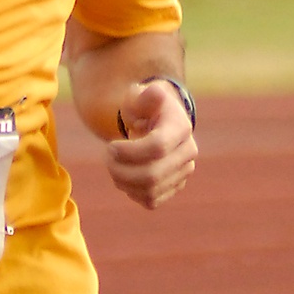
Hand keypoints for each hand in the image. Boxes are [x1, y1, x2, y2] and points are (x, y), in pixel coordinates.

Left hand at [106, 80, 196, 208]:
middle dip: (121, 169)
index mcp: (181, 127)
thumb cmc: (144, 106)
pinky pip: (151, 200)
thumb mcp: (140, 95)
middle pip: (153, 175)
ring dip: (122, 181)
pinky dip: (131, 192)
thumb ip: (145, 95)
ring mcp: (183, 172)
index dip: (128, 152)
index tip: (109, 145)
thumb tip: (156, 93)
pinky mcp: (174, 187)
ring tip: (112, 165)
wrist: (157, 120)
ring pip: (150, 191)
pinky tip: (123, 176)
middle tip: (106, 156)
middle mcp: (187, 153)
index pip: (157, 147)